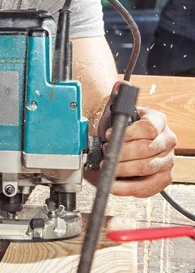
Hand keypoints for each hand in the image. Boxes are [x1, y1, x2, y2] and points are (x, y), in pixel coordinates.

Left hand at [91, 81, 176, 197]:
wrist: (119, 148)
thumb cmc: (118, 131)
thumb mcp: (115, 114)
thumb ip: (117, 99)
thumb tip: (120, 85)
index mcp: (158, 121)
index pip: (149, 128)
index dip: (127, 133)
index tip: (109, 135)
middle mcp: (167, 140)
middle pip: (146, 149)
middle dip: (121, 152)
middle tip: (105, 152)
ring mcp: (167, 160)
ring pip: (146, 168)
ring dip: (122, 169)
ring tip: (107, 166)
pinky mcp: (163, 179)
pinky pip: (147, 187)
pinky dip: (127, 187)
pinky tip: (113, 185)